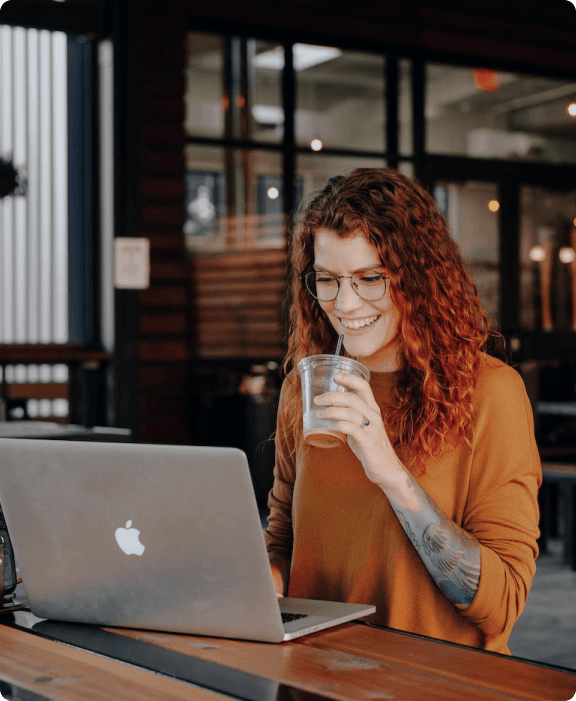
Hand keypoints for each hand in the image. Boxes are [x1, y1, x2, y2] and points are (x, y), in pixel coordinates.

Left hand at [313, 372, 404, 486]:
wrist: (386, 468)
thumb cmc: (370, 445)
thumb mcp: (362, 426)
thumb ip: (351, 414)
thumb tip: (331, 404)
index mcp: (372, 408)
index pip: (364, 386)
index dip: (350, 378)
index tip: (335, 376)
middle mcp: (374, 415)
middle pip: (352, 398)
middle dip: (331, 396)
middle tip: (317, 400)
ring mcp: (372, 429)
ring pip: (350, 412)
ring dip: (331, 411)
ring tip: (319, 414)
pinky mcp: (368, 442)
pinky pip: (351, 429)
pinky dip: (338, 425)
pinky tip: (329, 426)